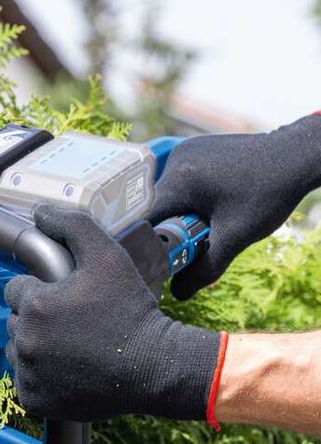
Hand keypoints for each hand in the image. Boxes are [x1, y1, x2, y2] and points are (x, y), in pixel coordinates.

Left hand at [4, 206, 222, 423]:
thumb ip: (72, 226)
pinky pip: (25, 382)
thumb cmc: (131, 310)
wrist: (153, 366)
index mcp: (34, 305)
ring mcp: (28, 373)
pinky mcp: (33, 400)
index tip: (66, 298)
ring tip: (73, 345)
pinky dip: (40, 377)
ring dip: (36, 346)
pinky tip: (69, 369)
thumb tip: (40, 211)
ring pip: (17, 351)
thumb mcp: (108, 257)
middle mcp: (24, 340)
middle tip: (74, 323)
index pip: (16, 290)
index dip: (41, 291)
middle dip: (38, 318)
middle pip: (15, 320)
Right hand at [149, 113, 320, 298]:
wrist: (298, 156)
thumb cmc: (270, 195)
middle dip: (171, 227)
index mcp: (180, 181)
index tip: (165, 257)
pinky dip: (189, 196)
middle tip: (198, 238)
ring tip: (212, 217)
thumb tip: (178, 294)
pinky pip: (180, 180)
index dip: (153, 243)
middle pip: (156, 207)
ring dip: (180, 212)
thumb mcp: (235, 237)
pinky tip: (215, 200)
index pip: (146, 220)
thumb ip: (204, 268)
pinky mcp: (194, 148)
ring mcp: (185, 150)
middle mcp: (176, 160)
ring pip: (167, 194)